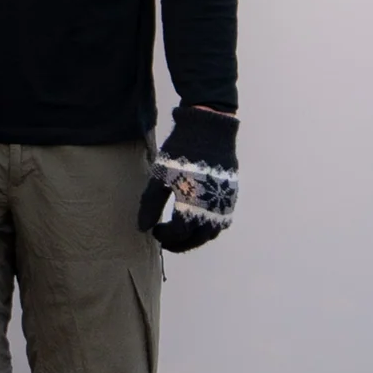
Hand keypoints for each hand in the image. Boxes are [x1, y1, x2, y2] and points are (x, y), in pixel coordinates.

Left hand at [140, 104, 236, 253]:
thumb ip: (151, 205)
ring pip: (211, 232)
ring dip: (195, 238)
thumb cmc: (181, 151)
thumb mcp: (160, 176)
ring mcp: (224, 203)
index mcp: (192, 205)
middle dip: (179, 243)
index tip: (154, 229)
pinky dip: (209, 226)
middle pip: (196, 239)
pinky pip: (222, 220)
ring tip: (181, 233)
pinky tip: (198, 220)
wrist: (209, 129)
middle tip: (166, 240)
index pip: (178, 234)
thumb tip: (142, 228)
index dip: (164, 236)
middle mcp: (211, 209)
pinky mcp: (231, 194)